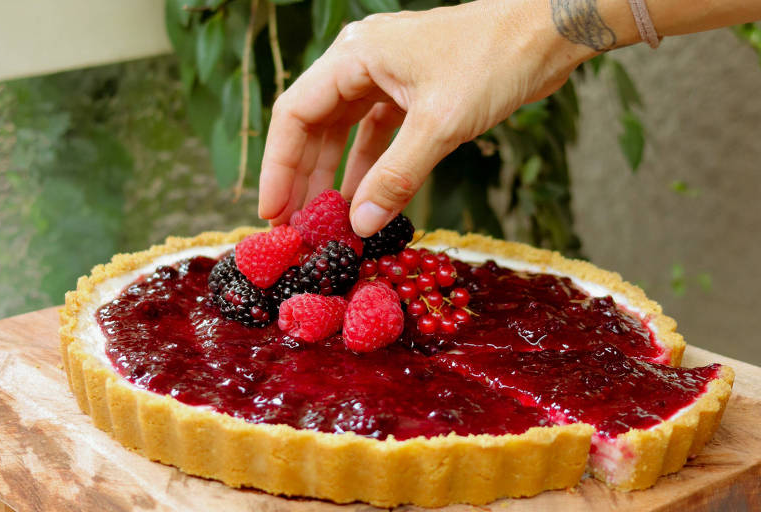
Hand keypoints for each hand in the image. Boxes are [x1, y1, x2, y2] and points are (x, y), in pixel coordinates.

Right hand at [258, 0, 590, 236]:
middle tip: (297, 229)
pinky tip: (365, 204)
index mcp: (354, 57)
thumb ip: (396, 177)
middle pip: (315, 128)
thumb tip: (360, 226)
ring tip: (326, 224)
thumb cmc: (493, 62)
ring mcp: (387, 80)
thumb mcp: (439, 125)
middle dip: (305, 179)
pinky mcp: (411, 96)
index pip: (295, 114)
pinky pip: (378, 138)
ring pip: (345, 135)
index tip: (273, 213)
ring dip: (336, 179)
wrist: (546, 35)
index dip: (279, 167)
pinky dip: (371, 171)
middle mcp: (362, 65)